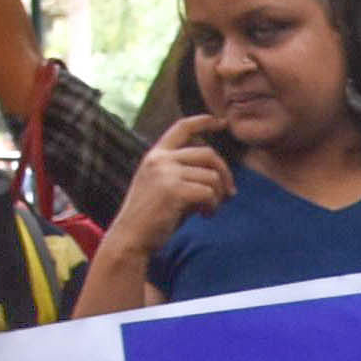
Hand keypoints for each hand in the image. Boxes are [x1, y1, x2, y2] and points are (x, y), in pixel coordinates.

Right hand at [109, 114, 232, 255]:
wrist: (131, 238)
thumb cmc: (153, 217)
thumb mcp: (166, 187)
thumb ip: (186, 175)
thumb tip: (221, 175)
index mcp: (156, 156)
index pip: (182, 128)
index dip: (204, 121)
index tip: (222, 122)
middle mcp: (160, 159)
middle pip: (208, 154)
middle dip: (225, 173)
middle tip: (229, 194)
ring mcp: (165, 173)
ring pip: (212, 175)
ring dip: (218, 195)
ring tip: (209, 209)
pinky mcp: (173, 190)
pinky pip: (209, 192)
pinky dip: (213, 205)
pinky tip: (205, 215)